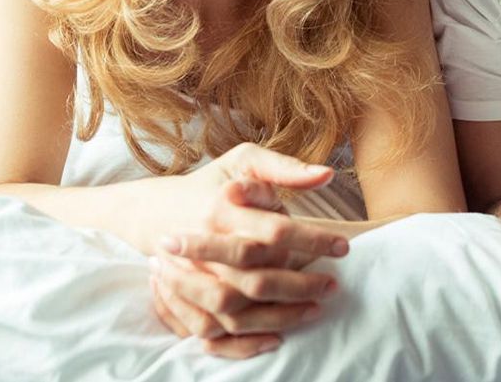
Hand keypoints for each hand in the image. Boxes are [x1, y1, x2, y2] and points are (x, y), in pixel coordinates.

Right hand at [143, 144, 347, 357]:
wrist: (157, 212)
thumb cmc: (212, 183)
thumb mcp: (244, 161)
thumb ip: (285, 168)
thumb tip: (327, 174)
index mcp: (221, 208)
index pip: (275, 231)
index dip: (313, 241)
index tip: (343, 247)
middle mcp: (204, 245)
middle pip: (256, 277)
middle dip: (300, 285)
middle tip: (332, 285)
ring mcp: (190, 276)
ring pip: (237, 309)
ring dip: (280, 314)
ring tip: (315, 307)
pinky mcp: (184, 299)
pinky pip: (215, 330)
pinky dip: (248, 338)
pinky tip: (279, 333)